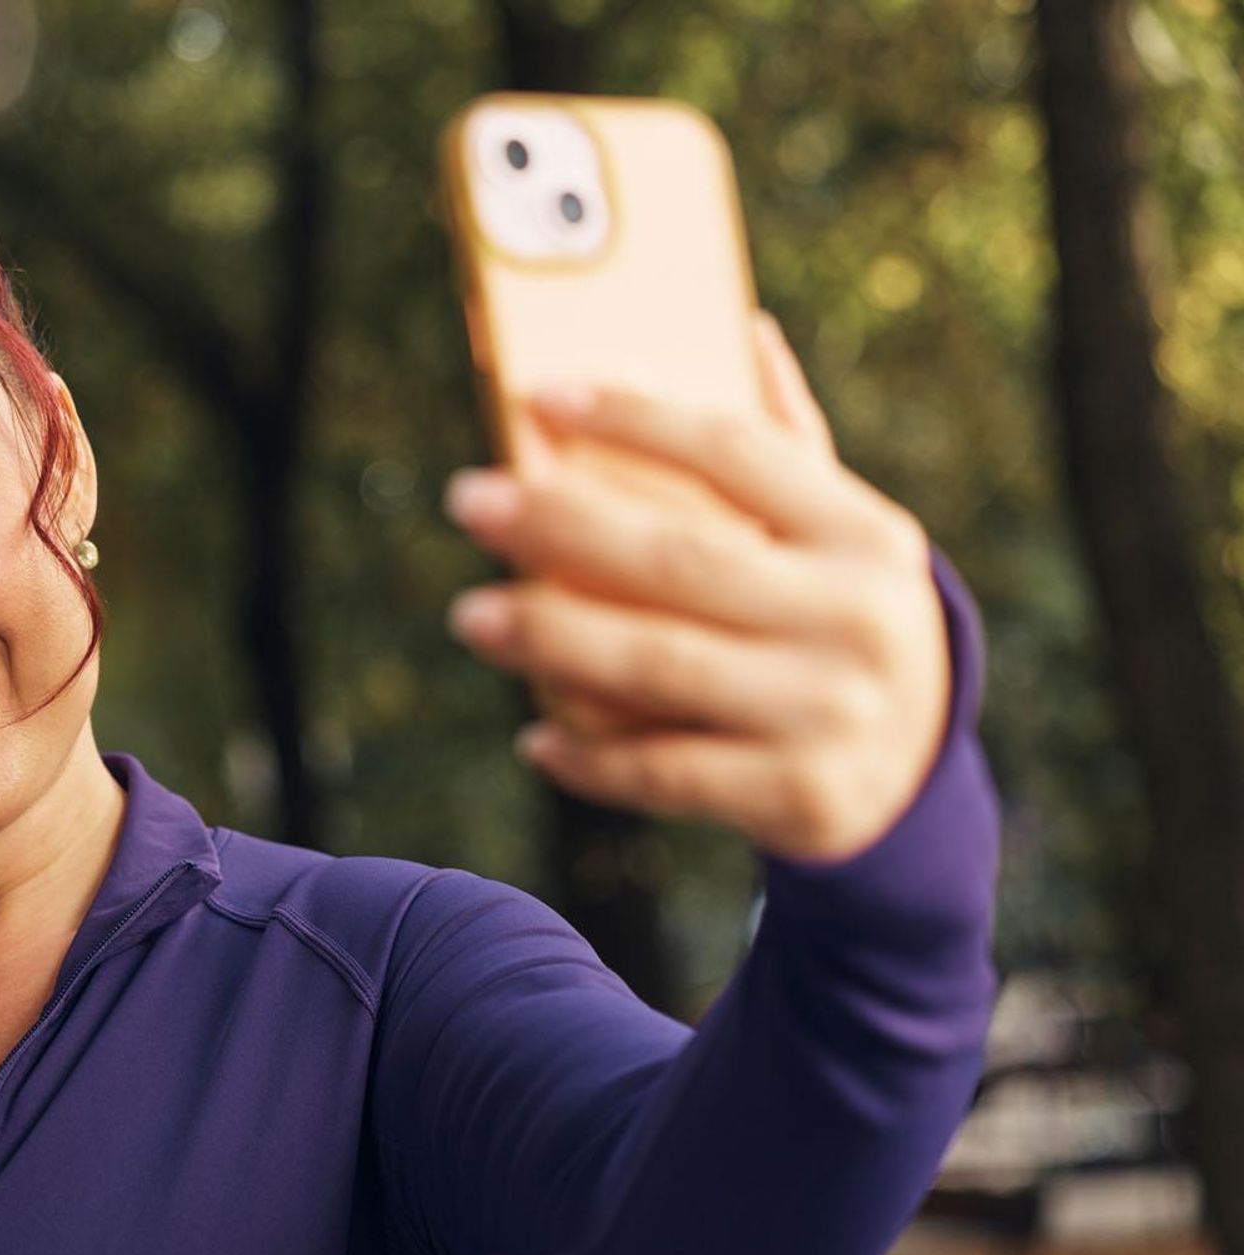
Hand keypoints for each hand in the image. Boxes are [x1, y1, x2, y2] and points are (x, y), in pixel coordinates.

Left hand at [441, 312, 949, 865]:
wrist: (916, 777)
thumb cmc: (840, 624)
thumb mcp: (843, 538)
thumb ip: (790, 445)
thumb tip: (742, 329)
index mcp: (864, 533)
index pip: (738, 452)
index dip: (635, 418)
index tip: (540, 395)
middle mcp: (855, 617)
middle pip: (680, 559)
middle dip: (559, 527)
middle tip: (466, 500)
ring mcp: (830, 711)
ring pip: (660, 665)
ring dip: (551, 639)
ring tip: (470, 616)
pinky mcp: (799, 797)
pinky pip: (668, 771)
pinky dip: (593, 757)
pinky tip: (535, 737)